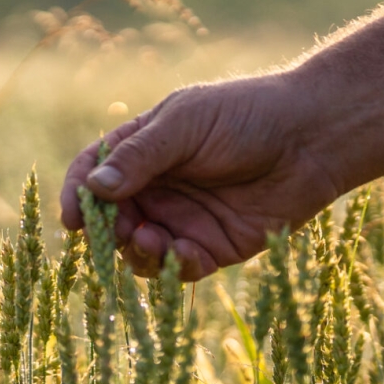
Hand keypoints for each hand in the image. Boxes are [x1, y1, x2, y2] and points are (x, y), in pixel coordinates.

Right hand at [60, 74, 342, 279]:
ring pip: (141, 250)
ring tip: (152, 240)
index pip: (94, 174)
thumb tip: (94, 187)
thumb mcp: (187, 125)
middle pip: (113, 219)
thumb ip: (141, 156)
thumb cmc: (248, 116)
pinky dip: (175, 266)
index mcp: (144, 149)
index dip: (78, 195)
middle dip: (109, 231)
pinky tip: (185, 252)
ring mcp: (184, 219)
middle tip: (120, 230)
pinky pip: (181, 268)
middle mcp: (159, 187)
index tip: (71, 217)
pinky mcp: (214, 247)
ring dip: (138, 252)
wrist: (312, 139)